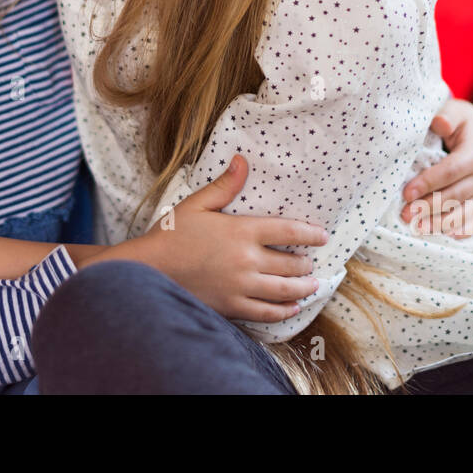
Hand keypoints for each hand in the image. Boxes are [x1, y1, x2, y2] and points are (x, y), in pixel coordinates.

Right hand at [131, 155, 328, 323]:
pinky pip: (266, 312)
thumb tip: (242, 160)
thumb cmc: (172, 234)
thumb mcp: (197, 204)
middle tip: (312, 262)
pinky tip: (292, 307)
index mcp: (242, 232)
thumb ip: (225, 185)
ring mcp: (241, 286)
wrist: (150, 269)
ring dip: (303, 287)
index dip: (310, 234)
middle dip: (306, 263)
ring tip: (312, 284)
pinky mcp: (232, 306)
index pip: (288, 231)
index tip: (322, 236)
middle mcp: (247, 260)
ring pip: (284, 290)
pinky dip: (284, 311)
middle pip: (291, 264)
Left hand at [400, 98, 472, 237]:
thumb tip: (440, 123)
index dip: (429, 182)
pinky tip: (448, 238)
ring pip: (463, 213)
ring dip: (440, 223)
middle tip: (405, 214)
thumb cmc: (457, 122)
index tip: (407, 192)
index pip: (451, 171)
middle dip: (429, 206)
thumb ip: (447, 116)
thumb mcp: (455, 112)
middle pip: (455, 195)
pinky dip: (462, 232)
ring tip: (417, 229)